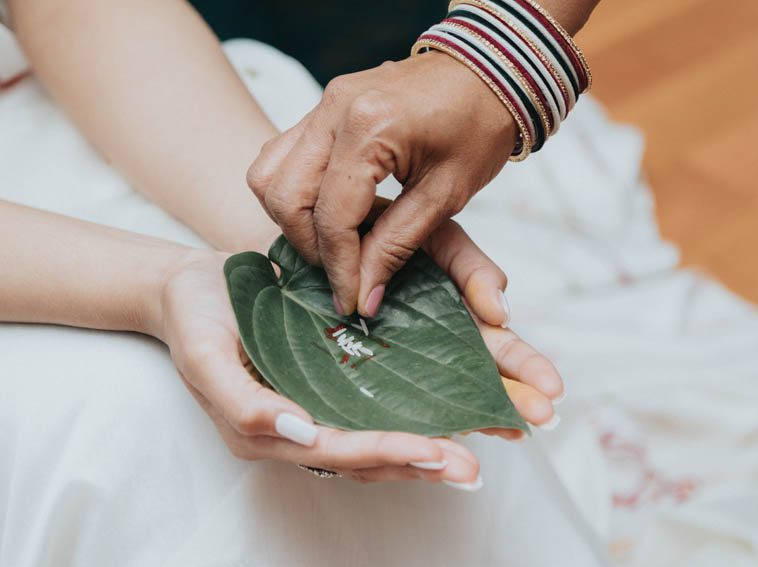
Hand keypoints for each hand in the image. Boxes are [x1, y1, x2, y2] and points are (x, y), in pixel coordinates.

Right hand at [153, 245, 561, 486]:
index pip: (344, 453)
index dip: (391, 454)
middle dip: (432, 459)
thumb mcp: (203, 357)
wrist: (192, 289)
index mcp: (276, 433)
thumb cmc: (195, 319)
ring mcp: (327, 405)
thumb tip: (300, 433)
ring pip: (392, 430)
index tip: (440, 454)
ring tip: (498, 431)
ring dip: (444, 434)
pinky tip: (468, 396)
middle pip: (379, 454)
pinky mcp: (340, 380)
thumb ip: (243, 404)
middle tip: (483, 463)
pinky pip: (390, 398)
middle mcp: (310, 429)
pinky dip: (430, 401)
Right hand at [247, 50, 516, 317]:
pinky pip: (281, 154)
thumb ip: (397, 247)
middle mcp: (333, 110)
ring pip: (268, 174)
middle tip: (344, 273)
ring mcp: (323, 103)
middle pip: (285, 196)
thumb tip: (364, 295)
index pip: (332, 217)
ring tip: (334, 244)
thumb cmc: (478, 129)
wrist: (489, 73)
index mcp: (369, 129)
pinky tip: (327, 212)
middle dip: (310, 247)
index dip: (339, 268)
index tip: (352, 302)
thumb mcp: (444, 197)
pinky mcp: (323, 106)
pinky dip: (293, 191)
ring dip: (293, 219)